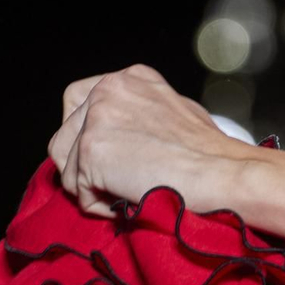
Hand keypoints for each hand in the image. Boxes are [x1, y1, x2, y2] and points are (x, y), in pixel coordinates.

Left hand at [49, 65, 284, 237]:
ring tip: (129, 190)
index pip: (77, 102)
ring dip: (92, 187)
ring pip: (66, 165)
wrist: (221, 172)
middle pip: (64, 136)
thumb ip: (137, 115)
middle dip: (83, 165)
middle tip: (118, 181)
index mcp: (128, 78)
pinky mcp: (92, 150)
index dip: (85, 135)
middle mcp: (108, 89)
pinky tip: (131, 199)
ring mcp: (97, 118)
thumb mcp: (172, 111)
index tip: (109, 158)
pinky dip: (102, 205)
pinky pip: (78, 191)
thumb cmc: (209, 154)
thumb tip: (118, 140)